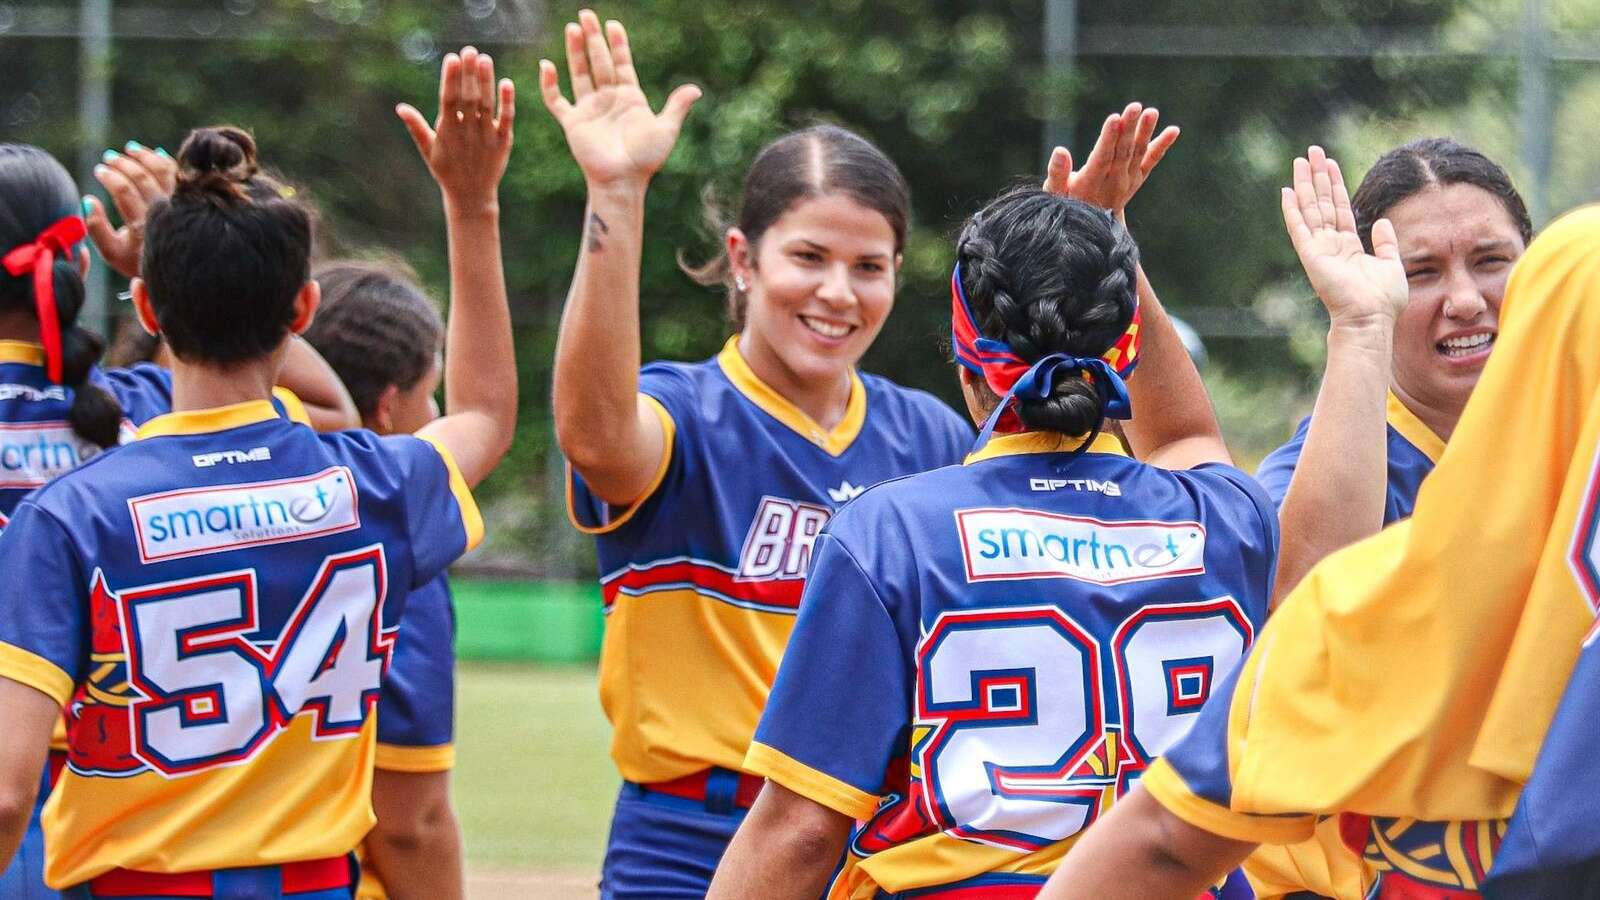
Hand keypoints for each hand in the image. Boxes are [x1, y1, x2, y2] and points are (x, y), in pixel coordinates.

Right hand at [85, 142, 176, 278]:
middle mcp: (164, 213)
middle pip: (143, 179)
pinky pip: (181, 175)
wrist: (177, 269)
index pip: (124, 191)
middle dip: (124, 164)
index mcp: (142, 225)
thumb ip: (96, 228)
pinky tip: (154, 153)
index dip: (110, 177)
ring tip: (130, 148)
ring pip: (165, 172)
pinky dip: (167, 161)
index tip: (99, 170)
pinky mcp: (192, 201)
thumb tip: (88, 199)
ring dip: (146, 157)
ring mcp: (181, 205)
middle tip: (109, 157)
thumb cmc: (138, 261)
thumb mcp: (112, 252)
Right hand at [397, 46, 515, 209]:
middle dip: (469, 74)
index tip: (452, 58)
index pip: (448, 100)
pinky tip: (507, 82)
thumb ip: (416, 127)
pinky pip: (506, 120)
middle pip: (469, 98)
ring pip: (487, 105)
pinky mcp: (503, 142)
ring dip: (487, 82)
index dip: (450, 79)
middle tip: (470, 50)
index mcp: (447, 131)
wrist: (471, 196)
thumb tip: (400, 107)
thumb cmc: (446, 171)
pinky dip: (507, 102)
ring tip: (485, 59)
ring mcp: (486, 137)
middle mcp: (467, 132)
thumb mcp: (428, 150)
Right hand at [538, 10, 700, 188]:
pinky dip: (550, 85)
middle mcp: (608, 99)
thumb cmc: (645, 159)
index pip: (622, 63)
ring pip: (579, 73)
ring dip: (575, 51)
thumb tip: (696, 89)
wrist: (623, 180)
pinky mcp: (573, 122)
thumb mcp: (666, 130)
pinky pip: (557, 101)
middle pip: (599, 62)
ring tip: (572, 28)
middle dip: (593, 38)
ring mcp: (589, 109)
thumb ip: (677, 107)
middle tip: (586, 14)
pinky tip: (547, 66)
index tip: (613, 24)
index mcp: (630, 97)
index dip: (618, 44)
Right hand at [1042, 102, 1177, 214]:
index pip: (1102, 158)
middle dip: (1128, 128)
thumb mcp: (1055, 193)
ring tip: (1151, 112)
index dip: (1108, 138)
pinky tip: (1174, 130)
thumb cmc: (1067, 203)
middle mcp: (1114, 182)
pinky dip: (1163, 146)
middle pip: (1122, 152)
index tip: (1114, 119)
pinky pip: (1151, 160)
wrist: (1093, 227)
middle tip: (1134, 107)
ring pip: (1138, 152)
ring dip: (1145, 132)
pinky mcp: (1138, 178)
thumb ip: (1057, 173)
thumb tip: (1060, 150)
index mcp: (1091, 184)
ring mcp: (1129, 180)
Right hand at [1280, 146, 1406, 325]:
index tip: (1330, 163)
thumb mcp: (1391, 264)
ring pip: (1311, 209)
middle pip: (1322, 203)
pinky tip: (1287, 192)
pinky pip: (1299, 228)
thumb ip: (1385, 243)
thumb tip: (1381, 221)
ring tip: (1301, 160)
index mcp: (1348, 246)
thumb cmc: (1383, 299)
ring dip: (1305, 184)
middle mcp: (1330, 244)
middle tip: (1312, 151)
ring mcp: (1319, 249)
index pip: (1339, 208)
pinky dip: (1292, 210)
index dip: (1335, 185)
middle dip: (1317, 176)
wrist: (1371, 318)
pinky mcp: (1312, 256)